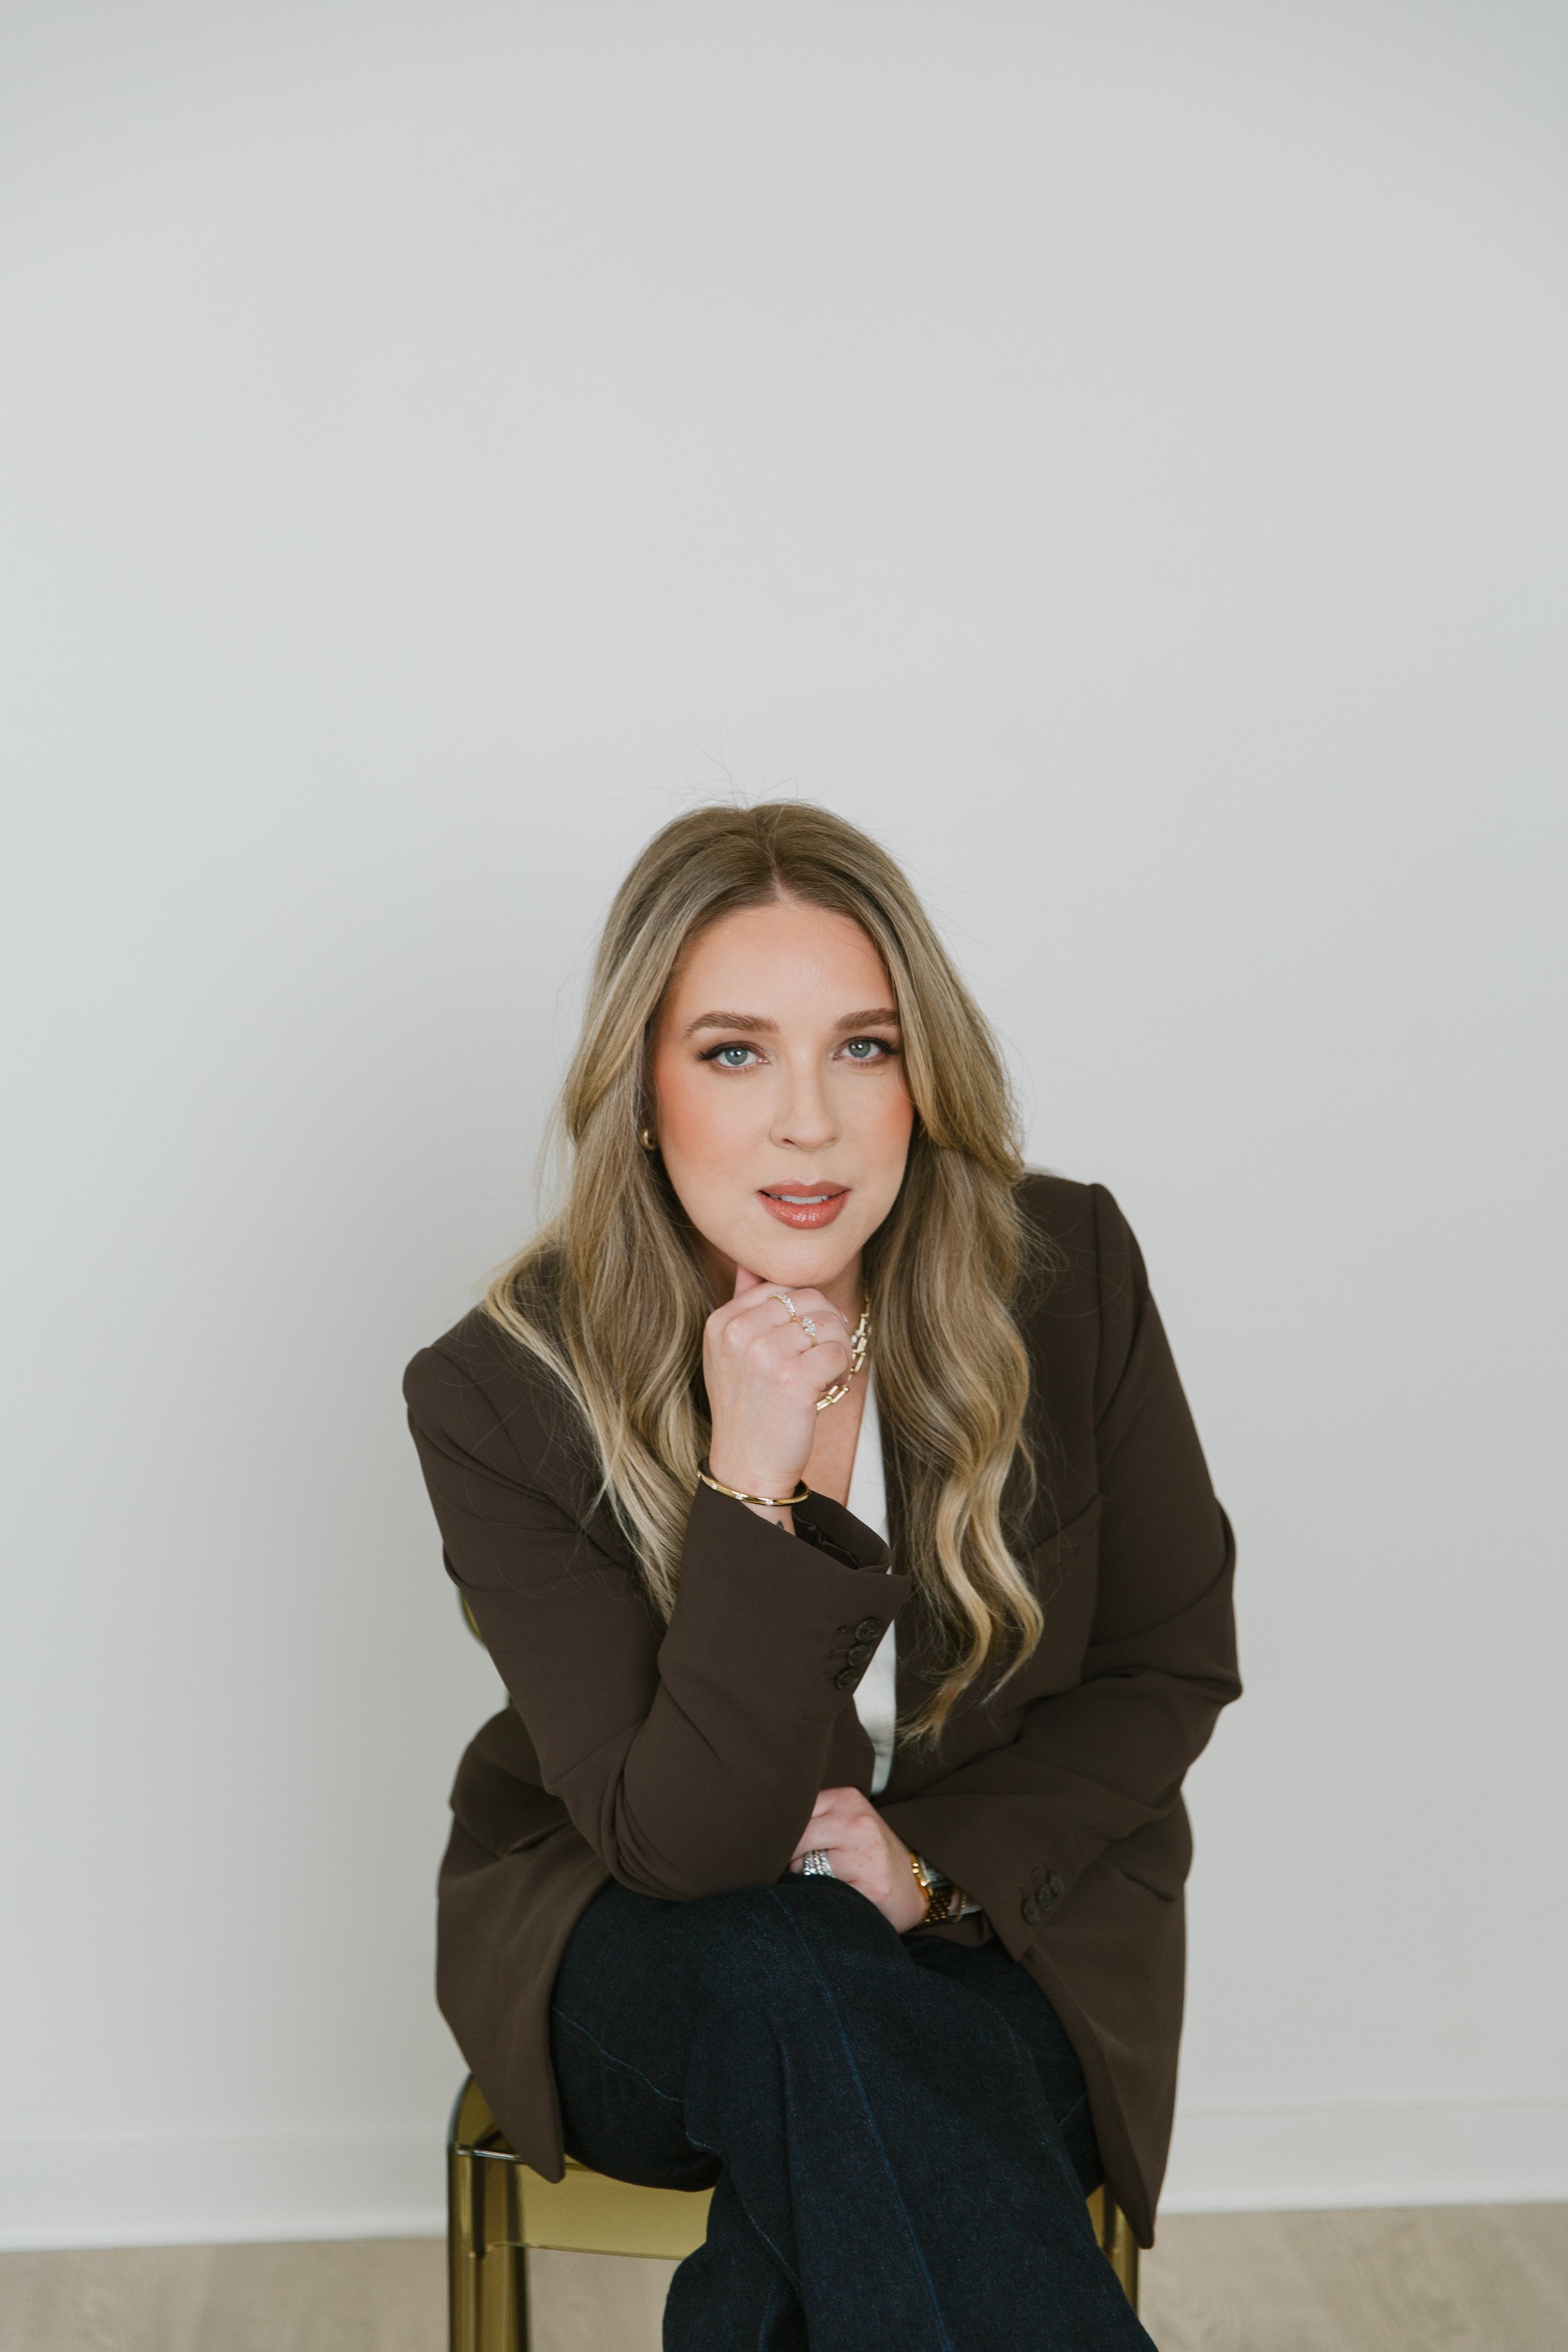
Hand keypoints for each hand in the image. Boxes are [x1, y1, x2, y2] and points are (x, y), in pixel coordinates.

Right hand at [704, 1267, 852, 1518]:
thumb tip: (748, 1262)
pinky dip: (841, 1368)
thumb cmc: (746, 1408)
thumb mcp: (728, 1353)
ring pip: (828, 1323)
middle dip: (826, 1324)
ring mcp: (764, 1356)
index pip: (780, 1286)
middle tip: (823, 1353)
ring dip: (837, 1347)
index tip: (805, 1335)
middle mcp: (739, 1334)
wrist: (747, 1464)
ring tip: (824, 1371)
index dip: (805, 1308)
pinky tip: (828, 1385)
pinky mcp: (792, 1380)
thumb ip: (740, 1304)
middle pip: (809, 1298)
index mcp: (721, 1322)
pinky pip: (838, 1351)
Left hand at [789, 1787, 927, 1931]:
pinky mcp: (873, 1886)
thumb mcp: (841, 1823)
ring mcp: (868, 1853)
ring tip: (830, 1880)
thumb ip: (810, 1819)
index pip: (792, 1811)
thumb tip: (758, 1833)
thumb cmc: (865, 1856)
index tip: (776, 1846)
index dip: (779, 1835)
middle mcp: (858, 1820)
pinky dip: (825, 1897)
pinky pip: (825, 1892)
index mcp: (846, 1798)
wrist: (909, 1889)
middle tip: (808, 1868)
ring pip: (805, 1868)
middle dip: (790, 1859)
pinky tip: (844, 1894)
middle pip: (795, 1840)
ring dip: (806, 1880)